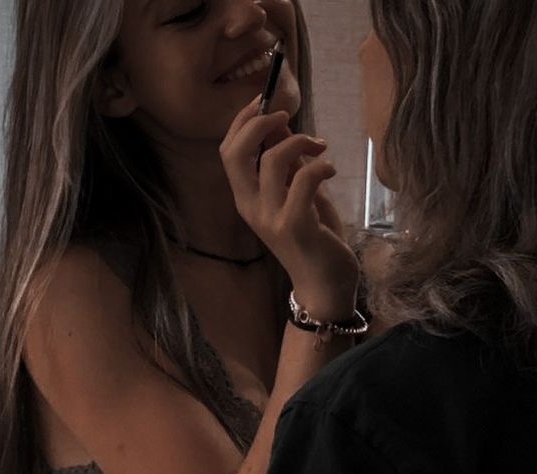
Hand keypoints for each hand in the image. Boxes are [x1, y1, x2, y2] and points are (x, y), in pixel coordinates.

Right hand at [220, 96, 359, 319]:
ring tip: (320, 148)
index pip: (228, 151)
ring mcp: (270, 218)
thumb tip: (279, 124)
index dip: (243, 120)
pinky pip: (304, 179)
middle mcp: (251, 207)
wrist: (324, 286)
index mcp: (246, 199)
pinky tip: (330, 168)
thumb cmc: (313, 239)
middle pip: (235, 153)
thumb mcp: (295, 194)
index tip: (266, 102)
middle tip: (285, 115)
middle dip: (258, 122)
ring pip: (272, 160)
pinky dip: (320, 165)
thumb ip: (286, 164)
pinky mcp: (295, 225)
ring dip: (299, 141)